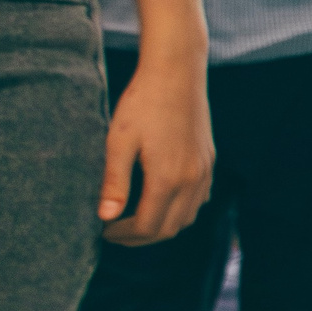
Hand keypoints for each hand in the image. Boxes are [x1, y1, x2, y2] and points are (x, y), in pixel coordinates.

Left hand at [100, 52, 213, 244]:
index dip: (123, 235)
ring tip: (136, 219)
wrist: (176, 73)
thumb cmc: (142, 104)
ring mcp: (204, 170)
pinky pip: (199, 199)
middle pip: (170, 228)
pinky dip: (181, 210)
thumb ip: (114, 183)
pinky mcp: (208, 160)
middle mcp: (192, 179)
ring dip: (162, 225)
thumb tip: (105, 217)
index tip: (103, 231)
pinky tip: (162, 200)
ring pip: (188, 217)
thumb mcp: (119, 142)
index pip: (147, 226)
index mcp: (167, 178)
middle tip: (115, 231)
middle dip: (141, 237)